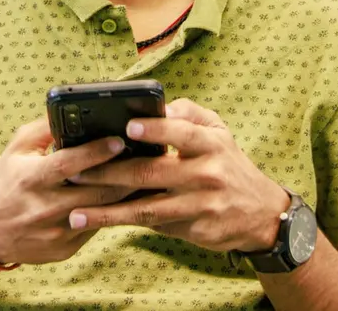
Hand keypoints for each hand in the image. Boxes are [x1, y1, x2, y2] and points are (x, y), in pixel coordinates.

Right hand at [0, 117, 135, 265]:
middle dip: (123, 174)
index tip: (119, 141)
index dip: (96, 152)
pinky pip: (95, 228)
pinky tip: (126, 199)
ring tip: (143, 177)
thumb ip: (43, 129)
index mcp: (31, 178)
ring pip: (101, 212)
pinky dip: (111, 213)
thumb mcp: (16, 150)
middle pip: (95, 191)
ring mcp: (56, 232)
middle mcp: (44, 207)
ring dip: (125, 194)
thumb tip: (71, 111)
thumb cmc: (6, 182)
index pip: (69, 164)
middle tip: (144, 158)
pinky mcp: (64, 249)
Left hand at [65, 98, 290, 252]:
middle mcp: (206, 175)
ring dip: (107, 211)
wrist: (261, 213)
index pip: (182, 132)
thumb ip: (189, 113)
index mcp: (211, 144)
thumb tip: (160, 106)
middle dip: (110, 173)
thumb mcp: (219, 131)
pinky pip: (153, 225)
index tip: (128, 127)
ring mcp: (199, 206)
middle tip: (76, 172)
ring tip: (76, 211)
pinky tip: (97, 222)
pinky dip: (123, 223)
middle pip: (151, 173)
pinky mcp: (193, 230)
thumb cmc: (228, 163)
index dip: (156, 129)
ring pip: (146, 209)